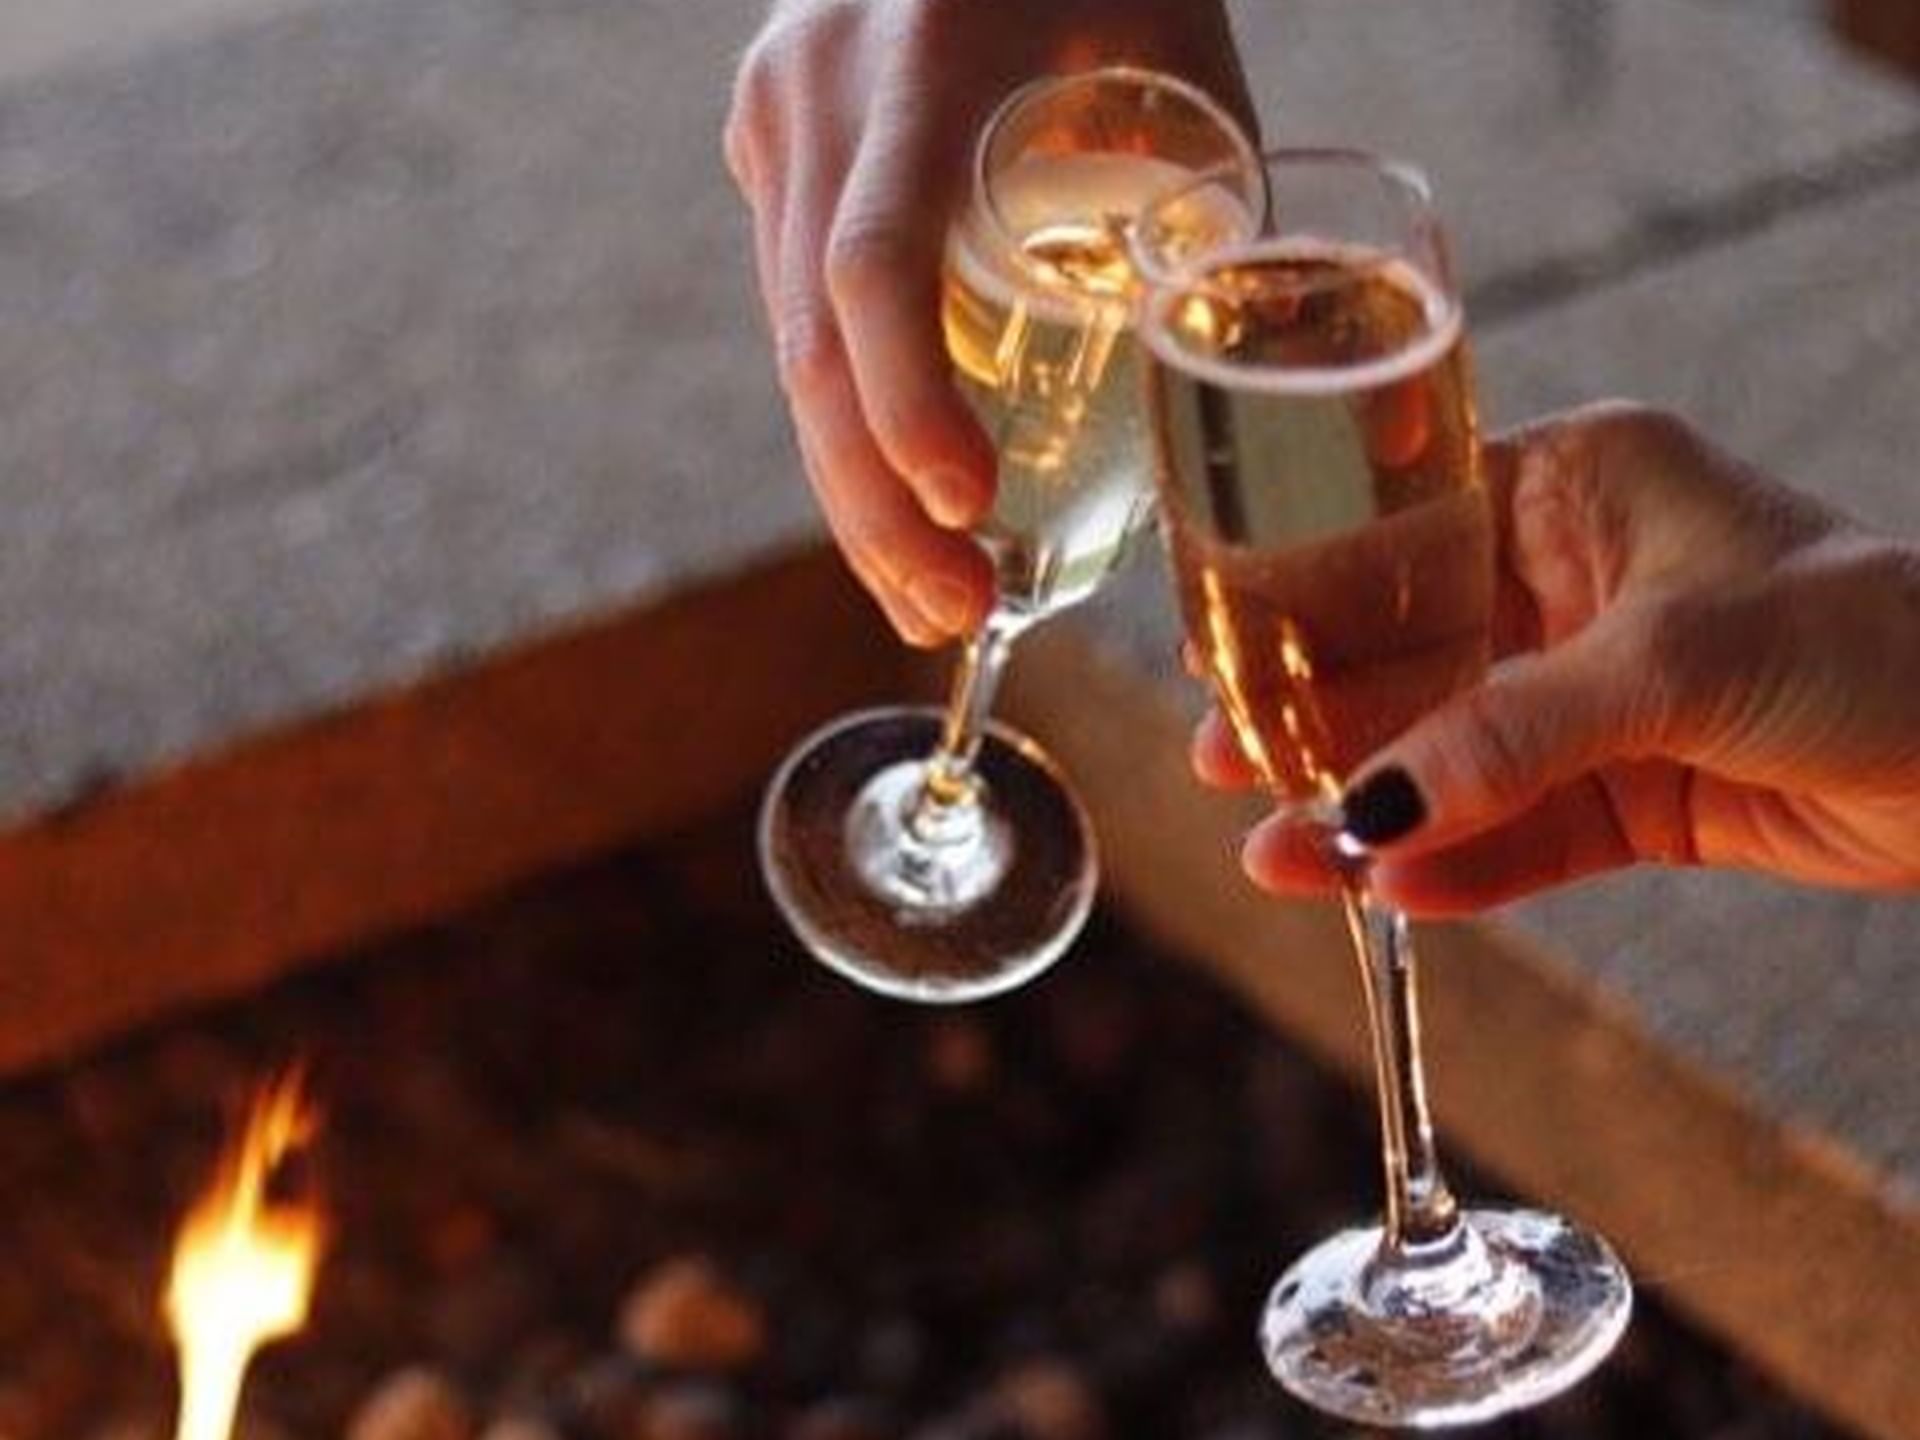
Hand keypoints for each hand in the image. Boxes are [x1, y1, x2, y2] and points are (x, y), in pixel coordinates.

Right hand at [724, 0, 1252, 644]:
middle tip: (950, 612)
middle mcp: (812, 93)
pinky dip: (850, 417)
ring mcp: (774, 120)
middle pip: (809, 341)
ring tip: (926, 596)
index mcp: (915, 62)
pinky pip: (797, 312)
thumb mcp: (1187, 59)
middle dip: (874, 505)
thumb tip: (1272, 395)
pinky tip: (896, 503)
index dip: (907, 406)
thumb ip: (1207, 210)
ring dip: (853, 488)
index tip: (971, 510)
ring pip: (789, 347)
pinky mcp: (770, 149)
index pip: (875, 266)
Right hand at [1193, 403, 1919, 911]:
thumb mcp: (1669, 665)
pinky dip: (1459, 864)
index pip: (1402, 531)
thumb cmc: (1872, 639)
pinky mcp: (1632, 787)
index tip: (1225, 651)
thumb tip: (1364, 812)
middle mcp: (1572, 579)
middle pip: (1411, 653)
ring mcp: (1598, 691)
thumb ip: (1507, 736)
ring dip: (1376, 809)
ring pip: (1456, 752)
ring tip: (1281, 860)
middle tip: (1226, 766)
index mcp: (1575, 485)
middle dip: (1322, 718)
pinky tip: (1386, 892)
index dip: (1307, 595)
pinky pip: (1520, 829)